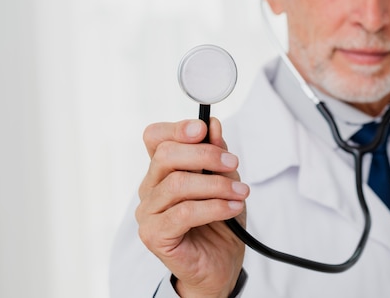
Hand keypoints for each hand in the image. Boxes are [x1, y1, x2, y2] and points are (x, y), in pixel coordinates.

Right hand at [136, 118, 248, 297]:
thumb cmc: (220, 220)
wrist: (221, 262)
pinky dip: (214, 207)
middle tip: (232, 163)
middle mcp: (150, 188)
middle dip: (205, 154)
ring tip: (240, 192)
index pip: (155, 137)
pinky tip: (232, 207)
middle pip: (165, 155)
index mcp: (163, 170)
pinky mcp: (154, 235)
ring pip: (177, 184)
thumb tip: (212, 126)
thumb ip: (217, 155)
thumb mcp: (226, 180)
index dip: (176, 128)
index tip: (203, 129)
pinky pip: (184, 213)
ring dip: (216, 185)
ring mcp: (148, 212)